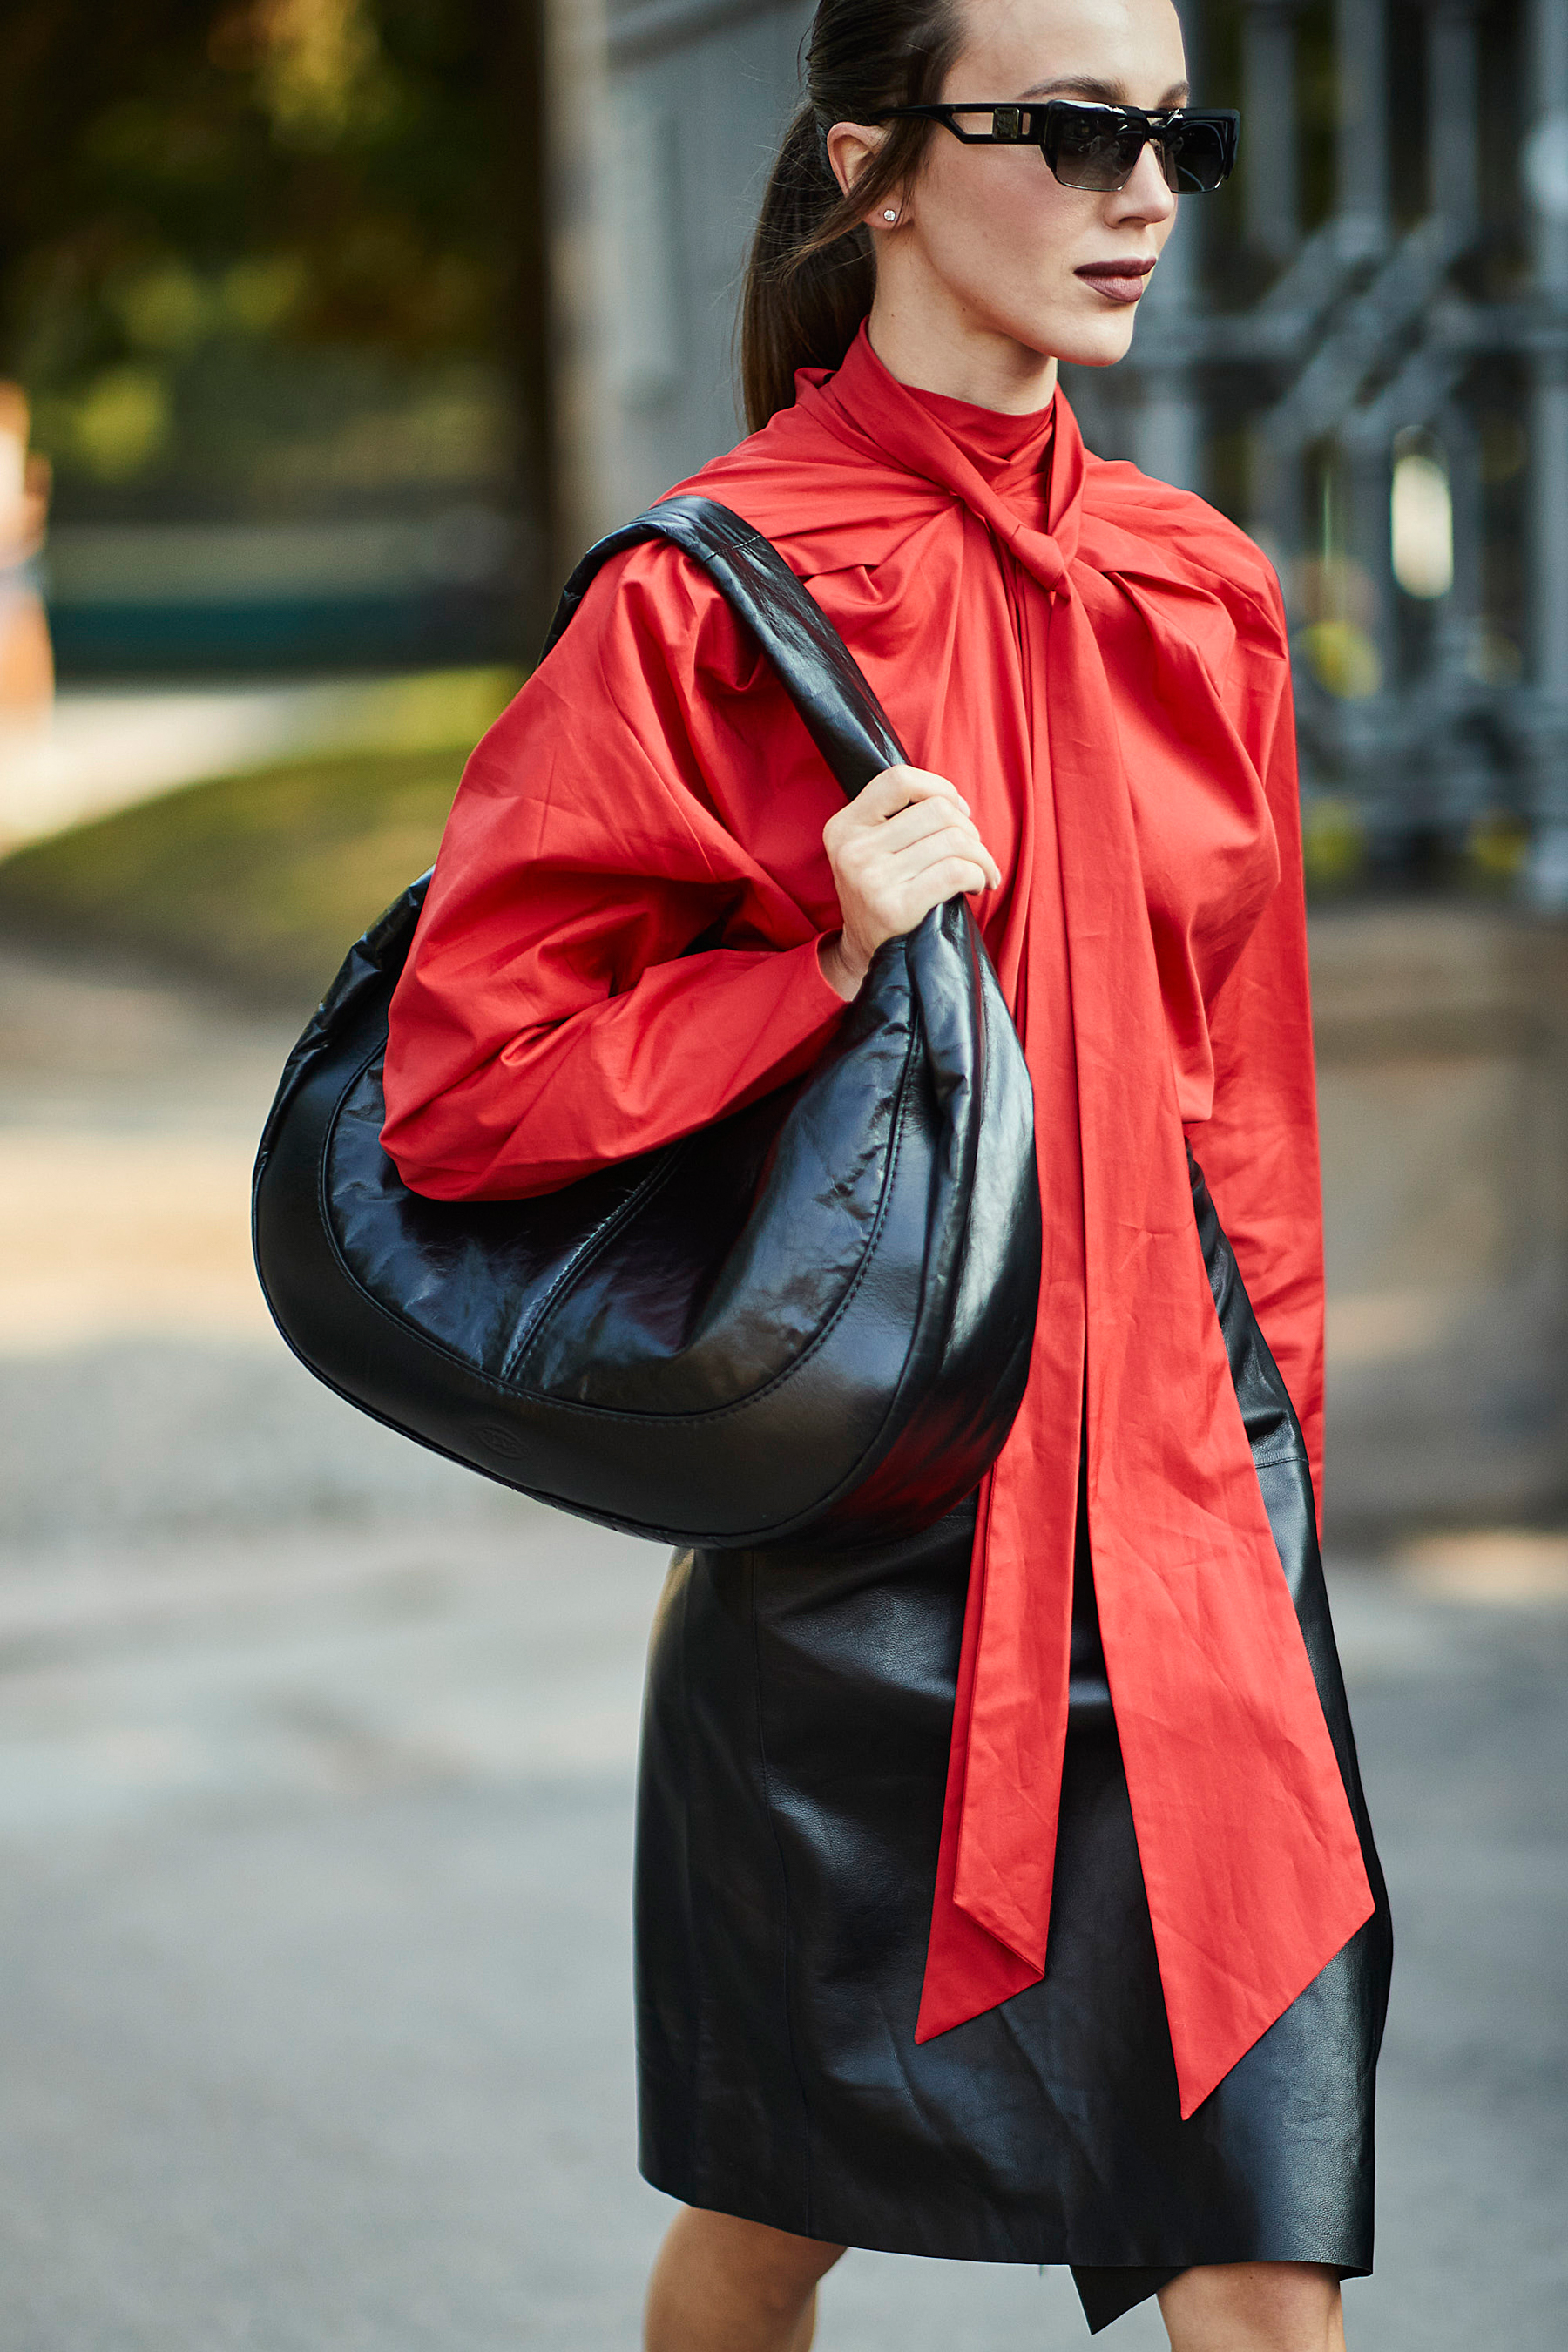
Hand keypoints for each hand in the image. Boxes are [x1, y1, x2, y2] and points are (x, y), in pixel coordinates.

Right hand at [817, 765, 1000, 1001]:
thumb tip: (956, 803)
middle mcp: (853, 849)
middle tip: (974, 851)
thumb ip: (899, 818)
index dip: (939, 787)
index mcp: (844, 826)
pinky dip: (979, 874)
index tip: (959, 811)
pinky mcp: (895, 907)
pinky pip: (956, 871)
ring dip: (981, 855)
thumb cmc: (884, 894)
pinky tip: (978, 884)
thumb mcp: (872, 849)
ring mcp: (871, 879)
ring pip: (953, 840)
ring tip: (982, 871)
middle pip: (936, 811)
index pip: (898, 779)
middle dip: (969, 829)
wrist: (866, 956)